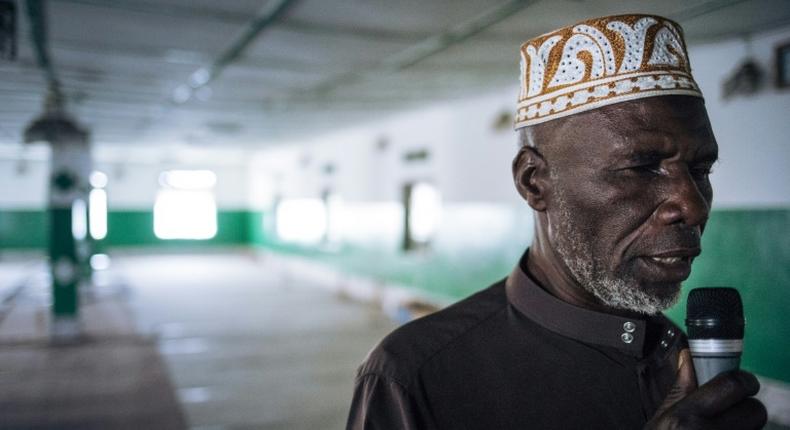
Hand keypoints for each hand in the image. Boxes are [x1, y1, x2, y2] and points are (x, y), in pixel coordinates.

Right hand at [645, 349, 766, 428]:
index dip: (742, 380)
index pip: (733, 384)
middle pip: (755, 410)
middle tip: (732, 412)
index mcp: (688, 417)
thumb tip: (687, 357)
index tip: (740, 383)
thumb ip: (680, 389)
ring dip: (745, 429)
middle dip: (747, 408)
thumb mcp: (661, 419)